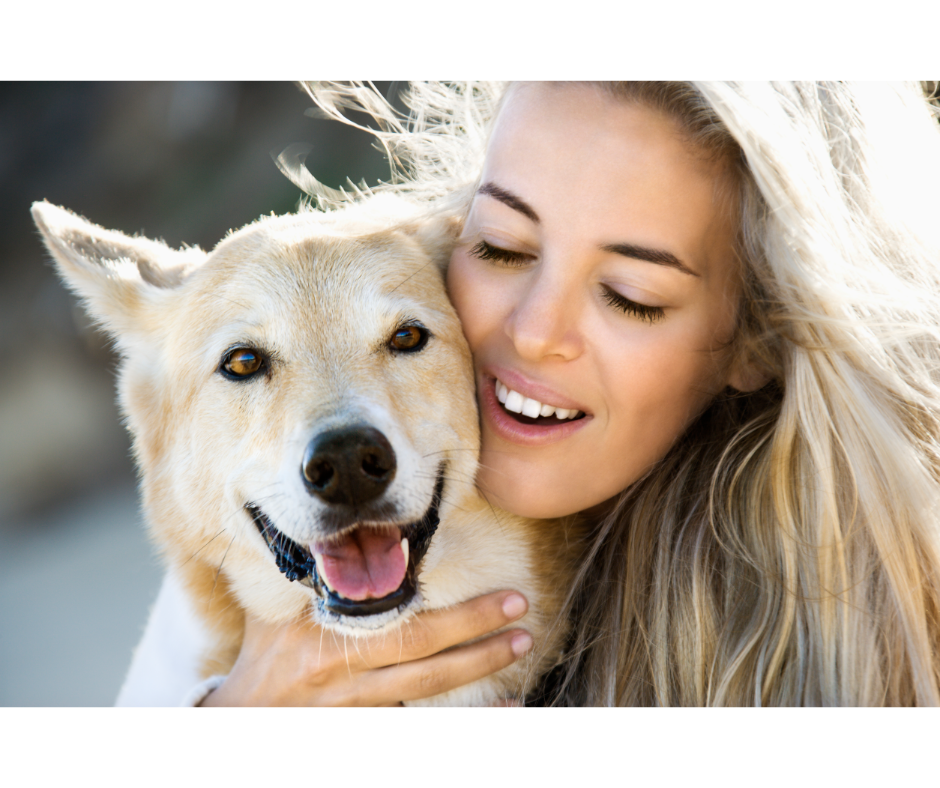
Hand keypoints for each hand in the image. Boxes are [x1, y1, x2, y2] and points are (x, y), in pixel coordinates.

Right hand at [200, 591, 531, 705]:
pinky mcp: (360, 730)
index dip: (455, 615)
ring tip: (519, 649)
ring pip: (426, 692)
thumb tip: (349, 540)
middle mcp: (344, 676)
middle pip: (424, 654)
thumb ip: (314, 583)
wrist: (240, 720)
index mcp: (326, 638)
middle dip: (477, 632)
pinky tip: (502, 709)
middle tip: (521, 610)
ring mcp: (355, 709)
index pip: (401, 623)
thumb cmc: (264, 656)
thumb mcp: (277, 613)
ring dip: (476, 670)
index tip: (499, 596)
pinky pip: (417, 726)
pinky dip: (461, 720)